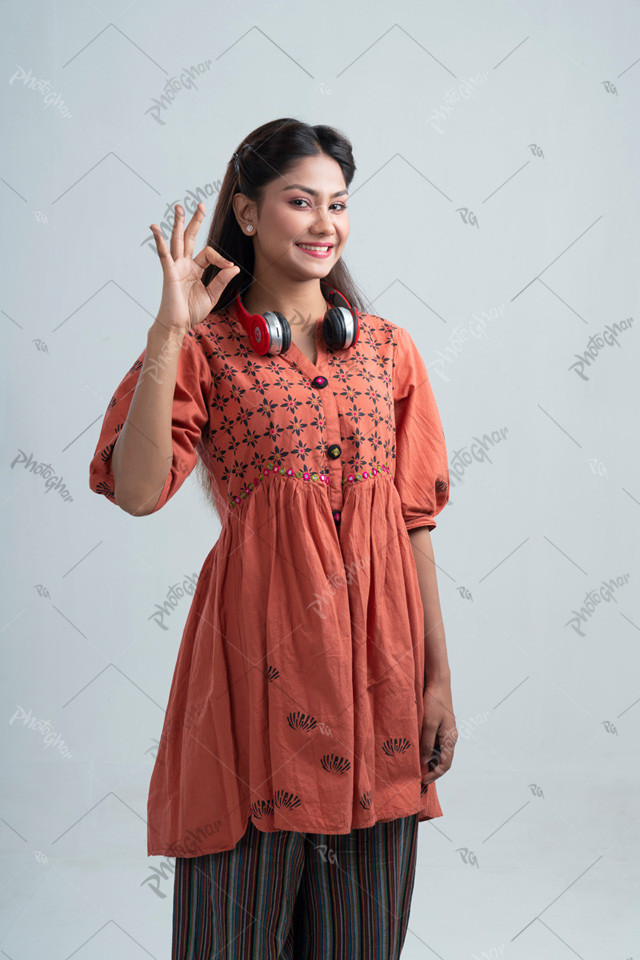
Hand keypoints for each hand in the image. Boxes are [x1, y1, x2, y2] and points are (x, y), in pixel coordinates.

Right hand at [149, 202, 239, 334]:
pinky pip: (164, 255)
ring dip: (178, 224)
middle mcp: (184, 265)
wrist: (178, 325)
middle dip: (194, 221)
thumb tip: (233, 267)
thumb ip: (221, 280)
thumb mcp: (212, 295)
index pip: (209, 254)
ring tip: (178, 208)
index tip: (229, 267)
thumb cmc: (191, 312)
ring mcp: (175, 267)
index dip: (221, 258)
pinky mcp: (169, 273)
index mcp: (195, 269)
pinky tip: (155, 228)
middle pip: (189, 238)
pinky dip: (159, 241)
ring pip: (177, 241)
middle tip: (199, 205)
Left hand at [420, 677, 456, 785]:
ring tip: (415, 764)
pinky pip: (435, 742)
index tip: (422, 780)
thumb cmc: (434, 702)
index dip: (435, 775)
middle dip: (431, 769)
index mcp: (450, 739)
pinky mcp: (440, 725)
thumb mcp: (428, 723)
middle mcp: (450, 737)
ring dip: (428, 759)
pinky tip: (417, 749)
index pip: (446, 764)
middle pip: (443, 760)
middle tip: (417, 775)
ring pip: (438, 752)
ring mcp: (445, 731)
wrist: (438, 682)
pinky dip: (427, 749)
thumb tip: (425, 761)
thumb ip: (427, 743)